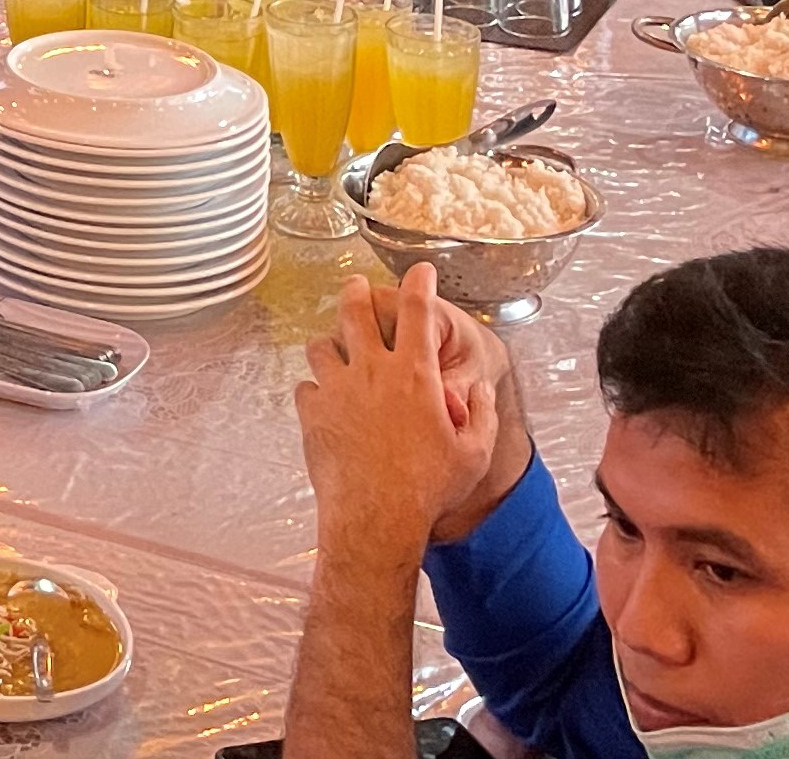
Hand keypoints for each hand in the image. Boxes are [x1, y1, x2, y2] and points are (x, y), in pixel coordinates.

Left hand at [296, 268, 512, 561]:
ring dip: (331, 344)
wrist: (376, 518)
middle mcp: (372, 371)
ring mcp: (337, 388)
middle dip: (357, 290)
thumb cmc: (428, 489)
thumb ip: (481, 414)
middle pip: (355, 310)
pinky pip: (307, 388)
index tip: (420, 270)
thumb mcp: (473, 454)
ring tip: (335, 349)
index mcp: (415, 374)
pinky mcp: (312, 412)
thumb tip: (477, 388)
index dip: (420, 283)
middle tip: (358, 286)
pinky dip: (316, 391)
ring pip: (322, 345)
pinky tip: (325, 402)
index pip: (418, 311)